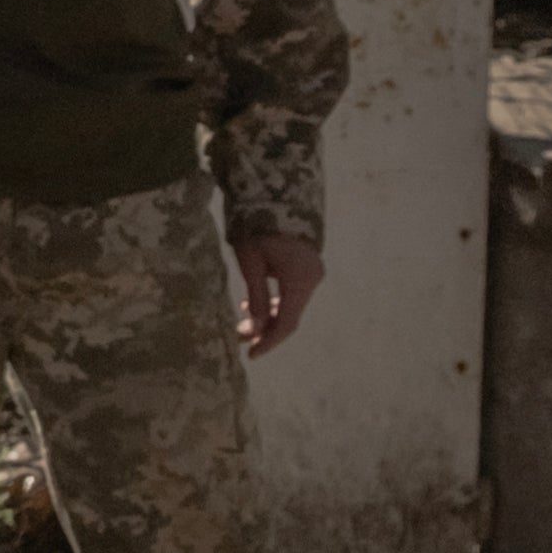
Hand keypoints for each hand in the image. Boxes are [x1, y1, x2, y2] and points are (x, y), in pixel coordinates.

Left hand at [231, 228, 321, 355]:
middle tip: (238, 339)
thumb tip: (256, 328)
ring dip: (268, 316)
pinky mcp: (309, 267)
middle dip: (264, 330)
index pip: (285, 323)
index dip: (269, 342)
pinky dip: (275, 302)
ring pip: (291, 305)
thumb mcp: (250, 262)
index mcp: (298, 281)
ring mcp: (313, 273)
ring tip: (242, 324)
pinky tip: (253, 304)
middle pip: (289, 315)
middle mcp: (311, 280)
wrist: (279, 197)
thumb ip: (255, 296)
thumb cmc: (258, 227)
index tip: (251, 355)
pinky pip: (293, 293)